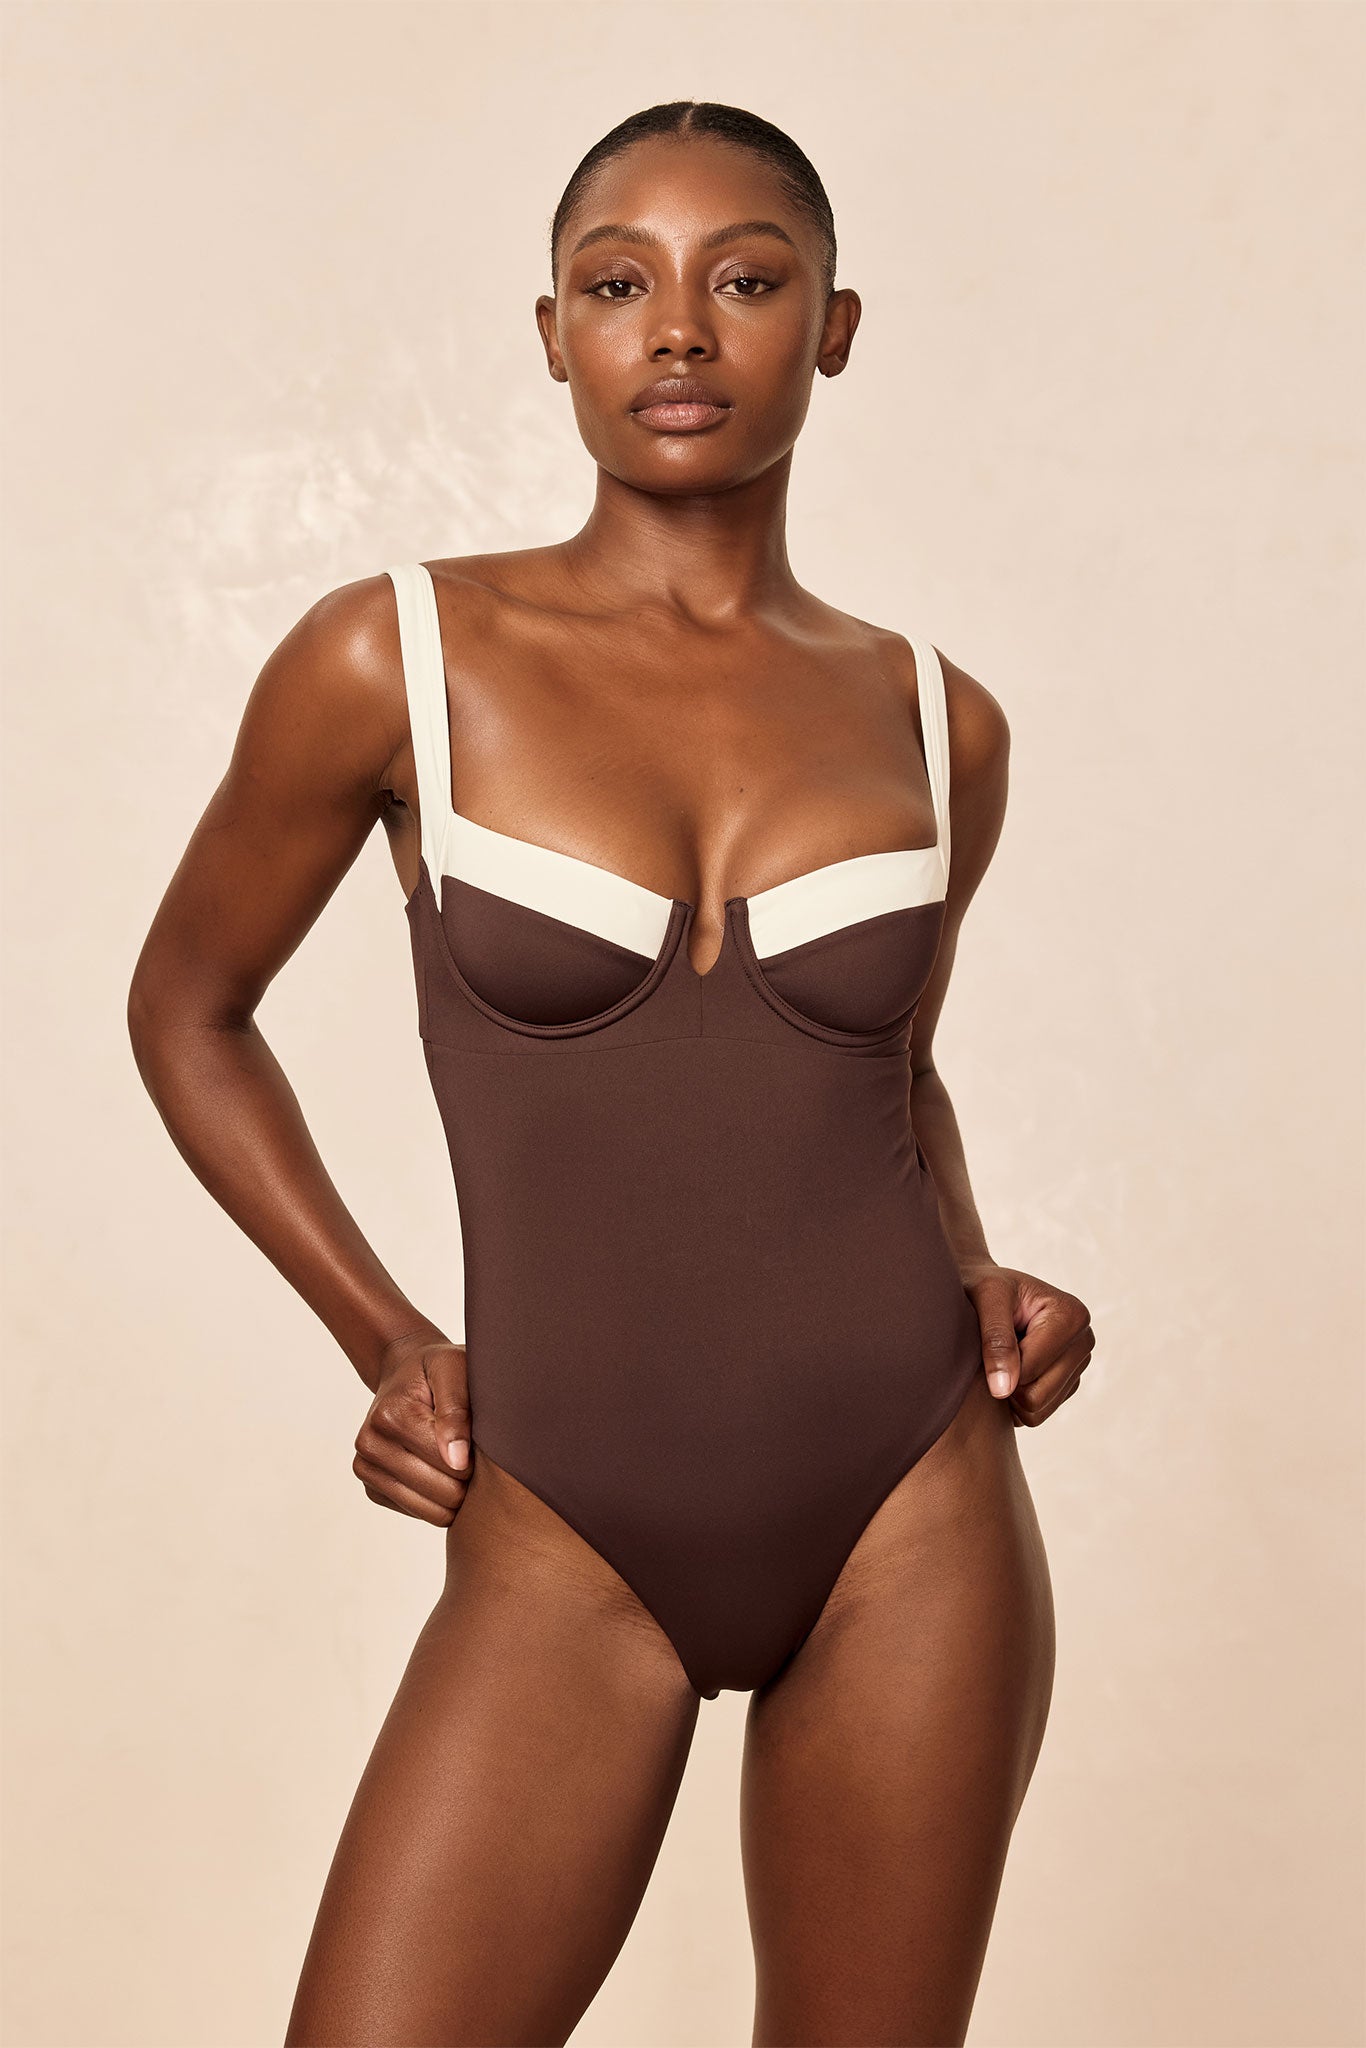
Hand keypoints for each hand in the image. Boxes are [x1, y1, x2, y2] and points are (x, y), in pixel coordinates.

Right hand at [352, 1331, 472, 1523]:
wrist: (404, 1374)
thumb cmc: (436, 1370)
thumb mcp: (454, 1370)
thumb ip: (457, 1410)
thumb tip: (457, 1460)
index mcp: (391, 1416)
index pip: (450, 1465)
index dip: (476, 1459)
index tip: (479, 1440)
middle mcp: (369, 1444)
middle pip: (441, 1492)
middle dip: (466, 1480)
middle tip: (472, 1455)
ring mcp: (366, 1468)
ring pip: (430, 1511)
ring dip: (453, 1495)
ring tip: (458, 1466)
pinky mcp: (371, 1487)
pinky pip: (417, 1513)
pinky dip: (435, 1501)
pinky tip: (439, 1474)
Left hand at [959, 1263, 1093, 1426]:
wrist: (986, 1291)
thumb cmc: (984, 1289)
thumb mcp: (985, 1298)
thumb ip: (995, 1339)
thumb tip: (1003, 1389)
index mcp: (1072, 1315)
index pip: (1030, 1370)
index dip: (999, 1364)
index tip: (985, 1339)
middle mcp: (1084, 1341)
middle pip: (1038, 1396)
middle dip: (1006, 1383)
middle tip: (989, 1355)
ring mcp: (1079, 1364)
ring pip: (1038, 1411)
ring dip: (1010, 1394)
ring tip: (999, 1361)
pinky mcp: (1069, 1382)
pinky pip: (1038, 1414)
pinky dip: (1017, 1400)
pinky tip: (1009, 1371)